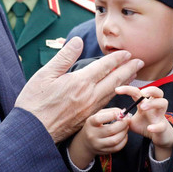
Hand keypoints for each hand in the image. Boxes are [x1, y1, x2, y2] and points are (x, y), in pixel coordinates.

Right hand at [16, 38, 143, 143]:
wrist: (33, 130)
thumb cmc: (34, 101)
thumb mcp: (45, 74)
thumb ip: (64, 57)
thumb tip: (77, 41)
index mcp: (79, 82)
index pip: (104, 67)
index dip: (117, 59)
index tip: (127, 53)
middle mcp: (89, 96)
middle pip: (114, 80)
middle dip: (128, 70)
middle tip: (140, 62)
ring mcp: (89, 109)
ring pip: (112, 93)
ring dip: (125, 83)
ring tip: (133, 76)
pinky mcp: (87, 119)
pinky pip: (106, 104)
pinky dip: (114, 96)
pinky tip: (116, 94)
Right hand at [68, 109, 129, 168]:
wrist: (86, 142)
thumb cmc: (95, 125)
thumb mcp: (98, 115)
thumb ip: (110, 112)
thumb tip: (123, 112)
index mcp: (90, 123)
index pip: (99, 119)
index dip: (111, 115)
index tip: (120, 113)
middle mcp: (92, 135)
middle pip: (110, 130)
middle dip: (123, 124)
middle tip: (128, 120)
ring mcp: (98, 145)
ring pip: (115, 140)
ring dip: (124, 132)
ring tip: (126, 127)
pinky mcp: (104, 151)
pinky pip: (117, 147)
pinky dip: (124, 140)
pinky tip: (124, 135)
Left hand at [115, 85, 172, 160]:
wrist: (158, 137)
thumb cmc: (145, 126)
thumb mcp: (131, 121)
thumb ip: (123, 118)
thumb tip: (113, 116)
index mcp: (146, 103)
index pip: (138, 92)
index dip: (127, 89)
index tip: (116, 90)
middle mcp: (154, 107)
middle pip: (158, 92)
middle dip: (151, 90)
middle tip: (142, 92)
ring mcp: (160, 116)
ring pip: (163, 103)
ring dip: (153, 103)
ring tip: (143, 107)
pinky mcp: (163, 127)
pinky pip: (162, 125)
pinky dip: (156, 126)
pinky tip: (150, 128)